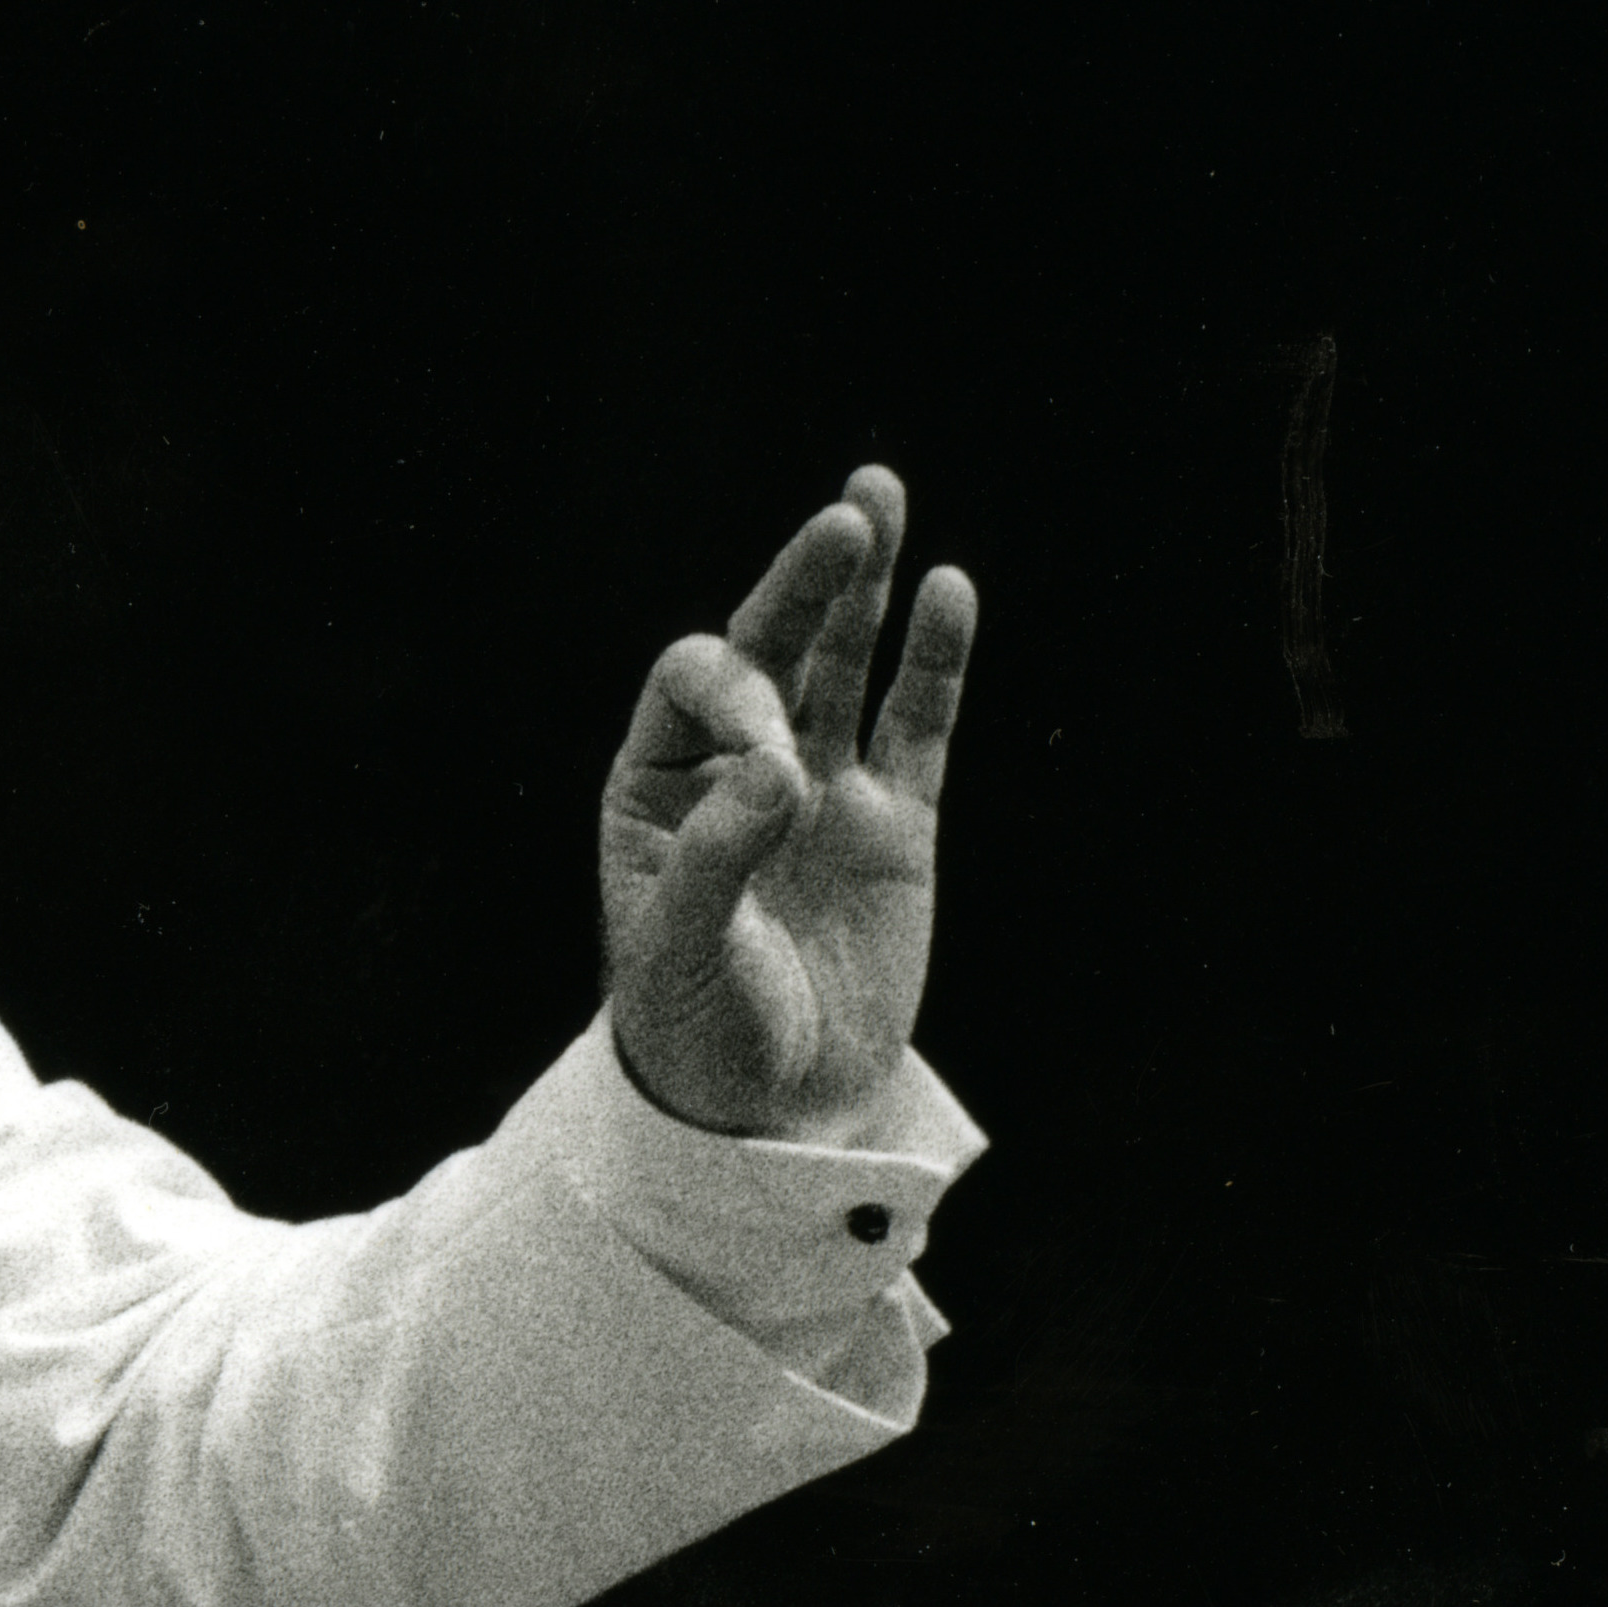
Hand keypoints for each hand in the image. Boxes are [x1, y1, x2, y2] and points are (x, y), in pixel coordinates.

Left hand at [597, 466, 975, 1135]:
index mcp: (657, 786)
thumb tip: (781, 767)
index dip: (738, 699)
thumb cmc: (698, 1033)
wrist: (768, 1112)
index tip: (775, 769)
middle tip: (850, 515)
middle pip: (767, 645)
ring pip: (841, 666)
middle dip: (802, 581)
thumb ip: (719, 857)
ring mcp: (821, 790)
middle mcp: (737, 770)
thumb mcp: (682, 954)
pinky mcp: (896, 826)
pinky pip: (917, 727)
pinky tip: (950, 590)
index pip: (697, 687)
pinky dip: (934, 663)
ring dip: (860, 588)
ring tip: (877, 494)